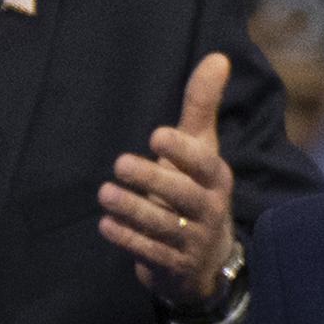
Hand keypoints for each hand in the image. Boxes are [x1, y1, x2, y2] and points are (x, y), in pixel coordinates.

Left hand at [100, 53, 238, 308]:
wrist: (205, 260)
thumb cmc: (195, 189)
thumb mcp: (202, 150)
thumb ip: (202, 105)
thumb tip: (217, 57)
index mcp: (216, 179)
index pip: (205, 165)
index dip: (183, 151)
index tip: (157, 135)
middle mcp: (208, 210)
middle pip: (182, 196)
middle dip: (152, 180)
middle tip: (120, 164)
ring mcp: (191, 242)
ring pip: (162, 226)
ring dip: (132, 209)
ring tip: (105, 193)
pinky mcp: (172, 266)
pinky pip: (148, 253)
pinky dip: (126, 239)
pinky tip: (106, 224)